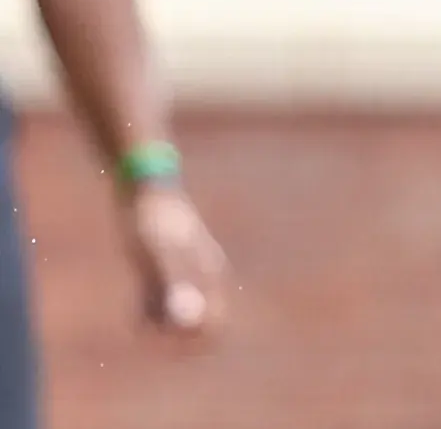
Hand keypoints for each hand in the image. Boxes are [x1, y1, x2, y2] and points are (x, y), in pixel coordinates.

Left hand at [121, 183, 228, 336]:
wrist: (142, 186)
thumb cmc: (152, 220)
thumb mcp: (159, 255)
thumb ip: (175, 286)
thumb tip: (188, 321)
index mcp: (209, 274)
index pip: (215, 323)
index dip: (193, 341)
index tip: (165, 344)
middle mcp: (202, 276)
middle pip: (201, 322)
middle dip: (178, 339)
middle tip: (150, 339)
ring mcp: (184, 271)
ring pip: (181, 314)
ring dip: (163, 330)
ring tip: (140, 330)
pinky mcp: (164, 266)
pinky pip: (165, 302)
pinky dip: (153, 316)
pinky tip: (135, 319)